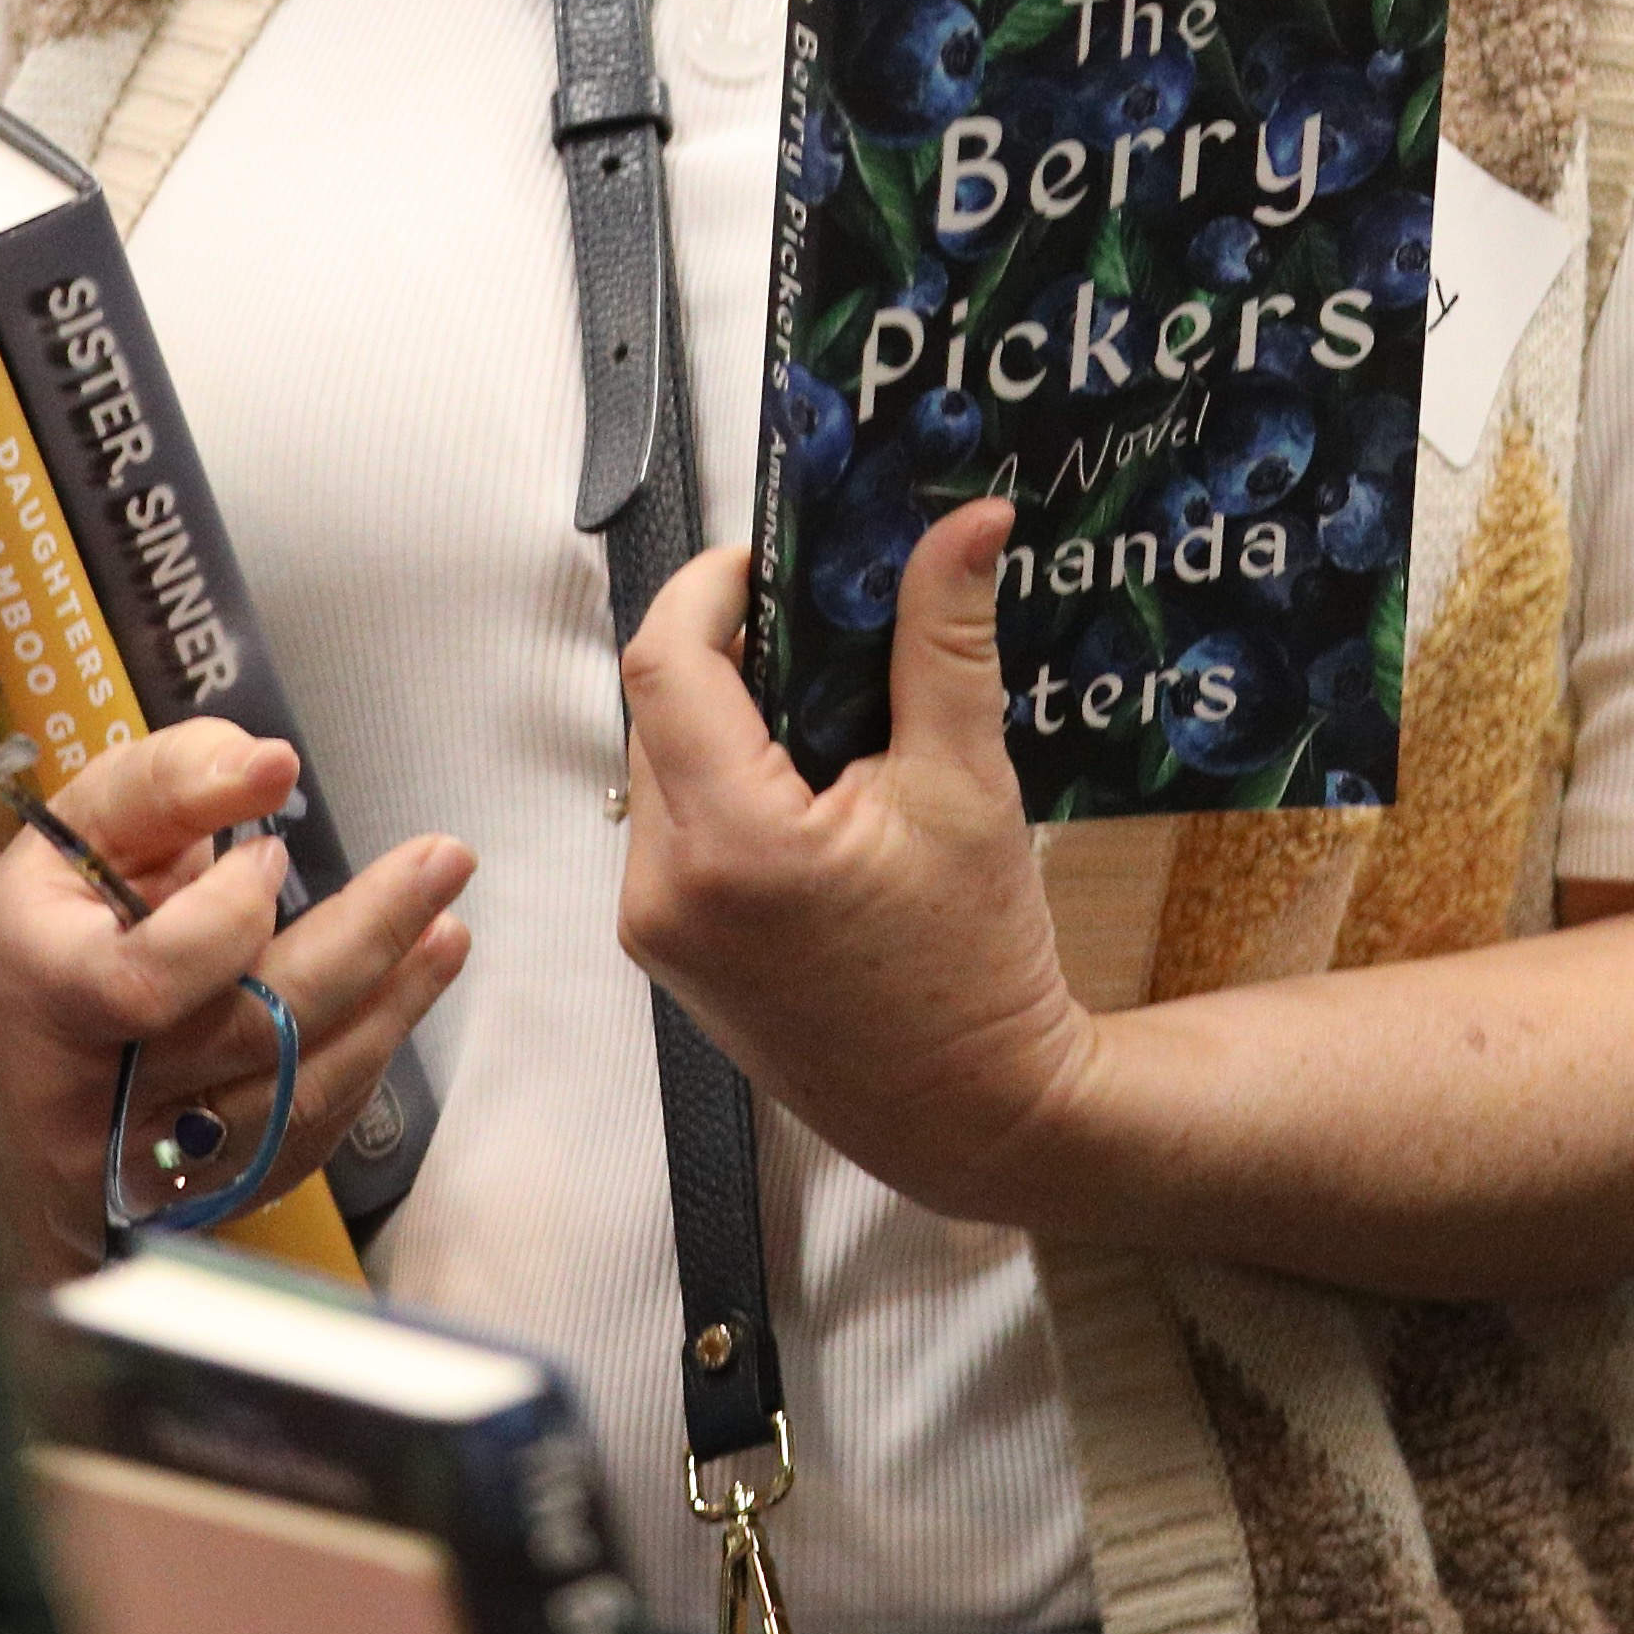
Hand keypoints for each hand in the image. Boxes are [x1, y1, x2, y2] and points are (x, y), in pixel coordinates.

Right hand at [0, 715, 472, 1270]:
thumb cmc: (57, 911)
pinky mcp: (186, 1203)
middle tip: (446, 862)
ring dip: (389, 1008)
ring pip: (291, 1100)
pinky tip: (397, 1002)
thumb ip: (173, 779)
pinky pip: (298, 1145)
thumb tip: (273, 764)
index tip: (267, 850)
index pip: (147, 980)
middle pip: (249, 1036)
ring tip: (447, 931)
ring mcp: (135, 1170)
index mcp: (38, 995)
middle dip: (365, 941)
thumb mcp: (86, 822)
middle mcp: (81, 1103)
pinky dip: (358, 1066)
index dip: (226, 918)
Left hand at [615, 500, 1106, 1227]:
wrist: (973, 1112)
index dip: (710, 587)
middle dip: (729, 653)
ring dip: (724, 722)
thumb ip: (947, 640)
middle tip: (819, 629)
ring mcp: (656, 930)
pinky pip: (670, 830)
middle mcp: (665, 891)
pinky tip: (805, 792)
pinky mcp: (666, 954)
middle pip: (658, 710)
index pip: (664, 661)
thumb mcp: (968, 786)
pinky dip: (722, 788)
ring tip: (824, 714)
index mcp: (733, 845)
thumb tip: (967, 521)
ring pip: (660, 767)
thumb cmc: (977, 967)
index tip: (771, 561)